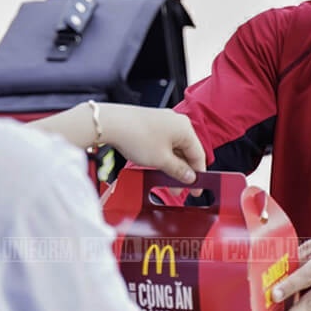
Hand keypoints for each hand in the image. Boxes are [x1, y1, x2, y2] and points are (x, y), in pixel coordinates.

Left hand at [31, 105, 206, 184]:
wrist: (111, 123)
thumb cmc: (137, 135)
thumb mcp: (161, 160)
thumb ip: (179, 170)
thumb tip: (189, 176)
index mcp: (185, 128)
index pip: (198, 155)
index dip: (198, 174)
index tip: (196, 189)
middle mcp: (176, 122)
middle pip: (186, 151)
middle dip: (183, 172)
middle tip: (179, 189)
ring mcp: (163, 121)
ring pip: (174, 148)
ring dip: (172, 165)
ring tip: (165, 180)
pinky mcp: (151, 123)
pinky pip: (163, 142)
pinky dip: (163, 156)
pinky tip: (157, 167)